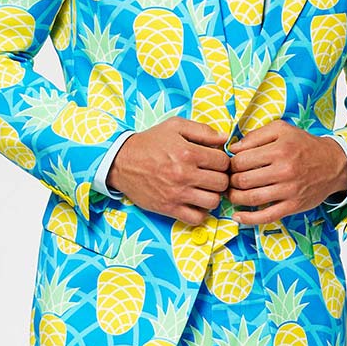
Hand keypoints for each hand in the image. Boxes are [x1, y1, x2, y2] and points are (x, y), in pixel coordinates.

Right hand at [106, 117, 230, 223]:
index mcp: (188, 153)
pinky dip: (200, 212)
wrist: (122, 162)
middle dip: (220, 178)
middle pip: (222, 183)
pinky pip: (196, 218)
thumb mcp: (175, 126)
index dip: (223, 161)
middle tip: (212, 176)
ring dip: (212, 196)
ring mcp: (177, 194)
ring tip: (205, 189)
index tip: (216, 162)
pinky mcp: (169, 208)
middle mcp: (184, 174)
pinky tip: (195, 202)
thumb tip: (225, 138)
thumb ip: (202, 130)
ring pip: (213, 202)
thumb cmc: (150, 143)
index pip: (223, 162)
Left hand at [226, 120, 346, 225]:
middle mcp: (284, 170)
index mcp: (279, 149)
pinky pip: (266, 216)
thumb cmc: (304, 145)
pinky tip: (238, 216)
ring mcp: (289, 190)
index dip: (230, 164)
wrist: (333, 164)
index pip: (241, 160)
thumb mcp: (282, 129)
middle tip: (231, 180)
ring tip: (233, 194)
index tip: (231, 166)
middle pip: (243, 180)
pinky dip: (249, 219)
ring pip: (251, 198)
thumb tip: (233, 149)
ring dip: (235, 198)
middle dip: (231, 181)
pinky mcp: (293, 206)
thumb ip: (256, 135)